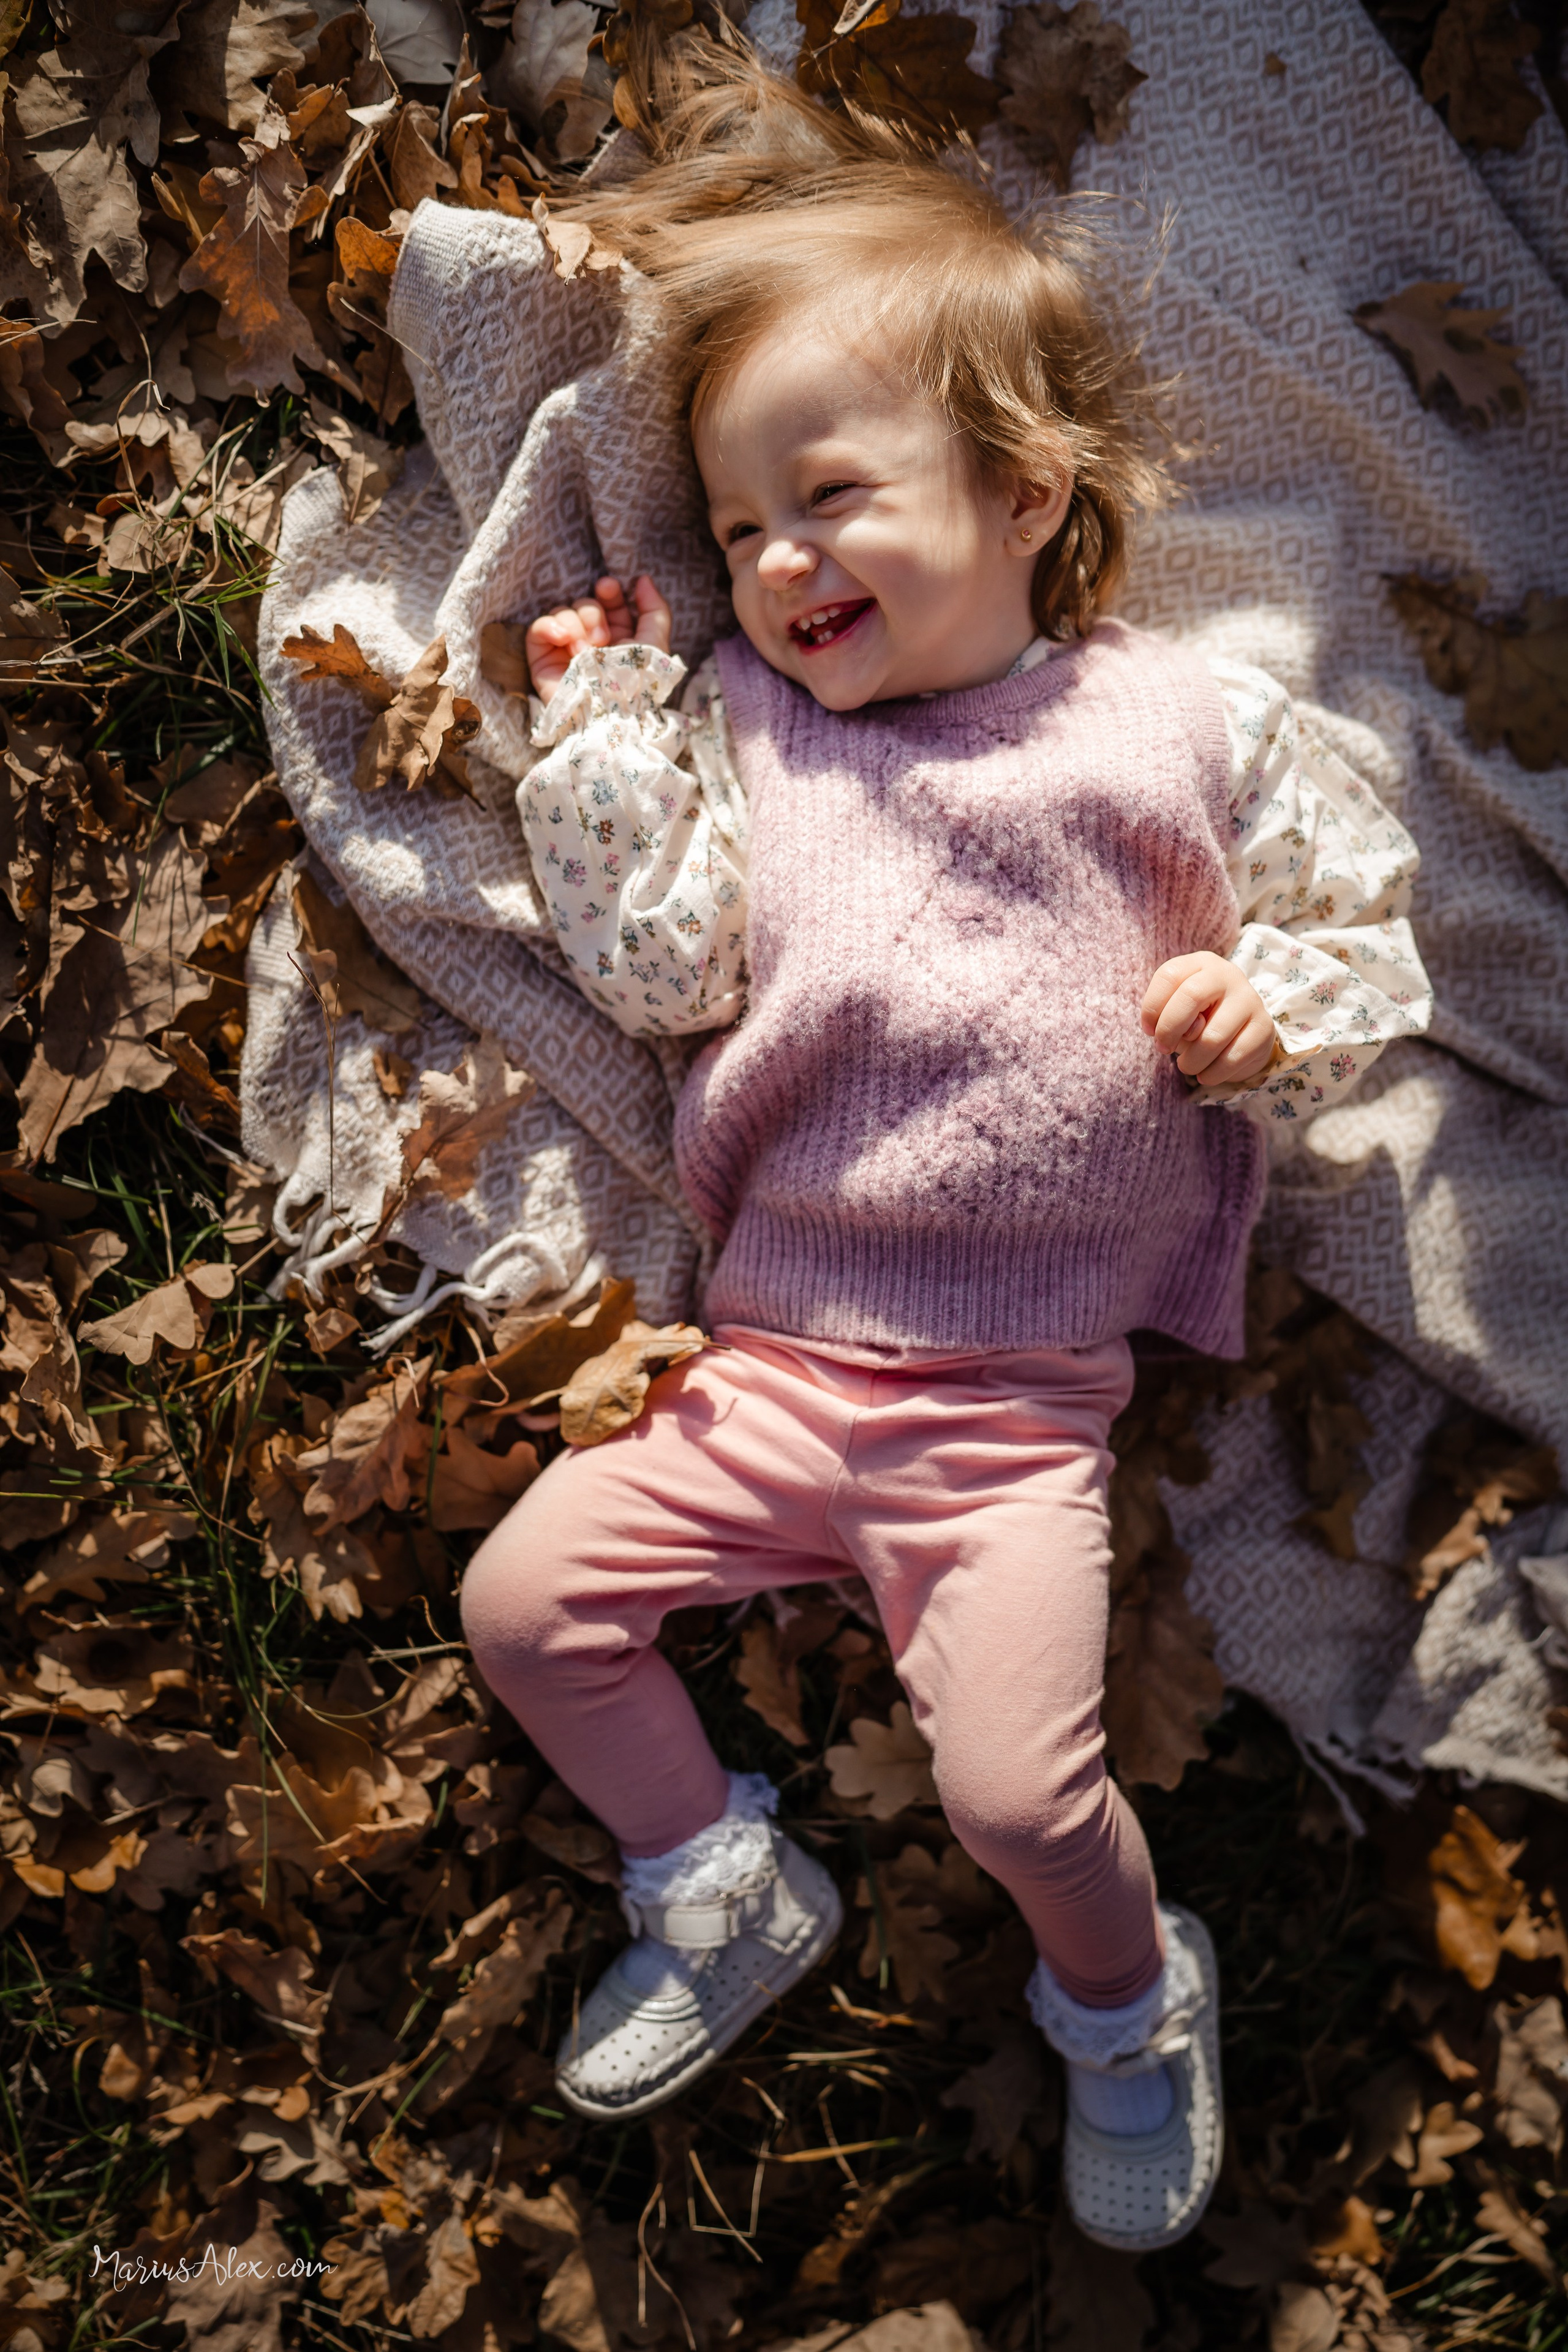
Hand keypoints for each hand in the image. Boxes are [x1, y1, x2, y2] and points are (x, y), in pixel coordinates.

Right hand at [524, 574, 671, 702]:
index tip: (610, 589)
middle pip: (584, 603)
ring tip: (587, 651)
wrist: (611, 714)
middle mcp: (590, 639)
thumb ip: (655, 609)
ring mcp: (565, 649)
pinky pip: (538, 627)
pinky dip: (549, 626)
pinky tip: (563, 639)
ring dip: (576, 625)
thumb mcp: (655, 643)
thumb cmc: (636, 684)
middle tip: (602, 638)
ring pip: (562, 612)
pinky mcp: (542, 659)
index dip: (608, 590)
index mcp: (617, 635)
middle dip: (594, 613)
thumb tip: (643, 579)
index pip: (608, 599)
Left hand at [1141, 951, 1277, 1086]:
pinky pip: (1231, 1058)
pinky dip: (1212, 1074)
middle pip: (1191, 996)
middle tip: (1163, 1049)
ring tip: (1187, 1065)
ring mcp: (1250, 1000)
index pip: (1169, 976)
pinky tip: (1206, 1074)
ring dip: (1191, 1062)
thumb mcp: (1179, 1009)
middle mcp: (1228, 975)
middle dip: (1169, 1030)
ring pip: (1212, 1037)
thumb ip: (1170, 1015)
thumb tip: (1174, 1035)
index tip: (1148, 1030)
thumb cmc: (1200, 1018)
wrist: (1242, 1032)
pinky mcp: (1264, 1028)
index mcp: (1201, 964)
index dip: (1151, 1007)